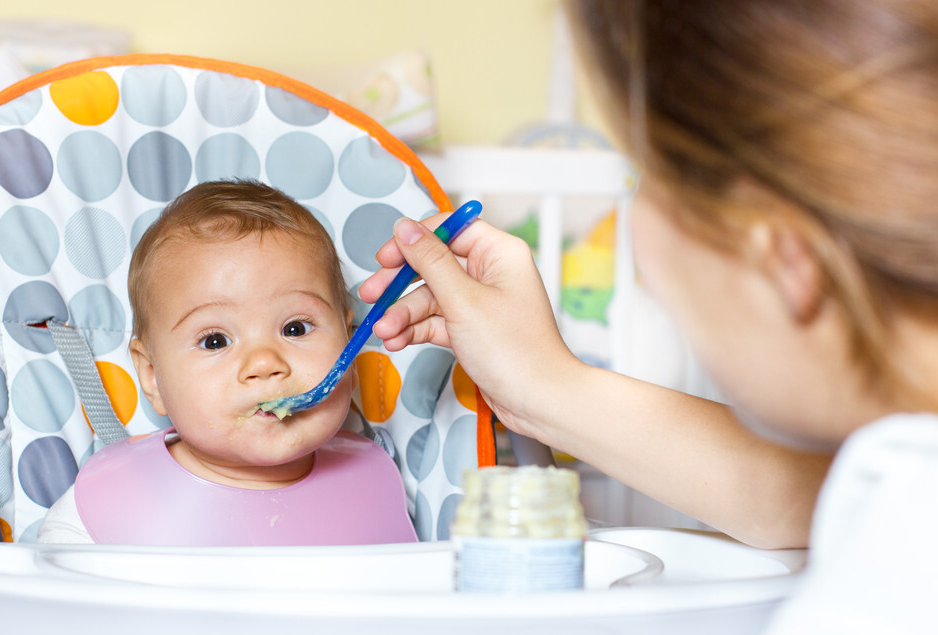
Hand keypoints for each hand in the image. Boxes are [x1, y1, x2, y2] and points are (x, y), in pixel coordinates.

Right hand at [359, 214, 580, 435]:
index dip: (415, 240)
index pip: (450, 229)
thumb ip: (430, 261)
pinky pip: (436, 321)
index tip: (387, 256)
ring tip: (384, 331)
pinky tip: (396, 341)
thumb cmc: (516, 351)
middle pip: (433, 264)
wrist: (537, 401)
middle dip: (399, 283)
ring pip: (430, 297)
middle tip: (372, 294)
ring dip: (403, 314)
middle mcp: (491, 273)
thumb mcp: (463, 300)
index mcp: (499, 253)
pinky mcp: (472, 330)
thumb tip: (405, 228)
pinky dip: (415, 330)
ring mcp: (480, 303)